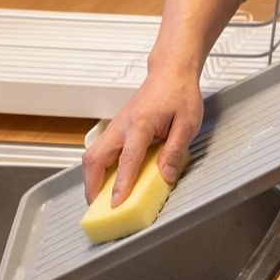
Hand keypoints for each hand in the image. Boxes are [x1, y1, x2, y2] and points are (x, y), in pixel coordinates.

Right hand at [81, 67, 202, 205]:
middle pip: (94, 158)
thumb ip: (176, 150)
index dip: (120, 184)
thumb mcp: (187, 123)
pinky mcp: (117, 127)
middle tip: (99, 207)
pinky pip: (100, 150)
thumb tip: (166, 175)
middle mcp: (123, 125)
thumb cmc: (179, 92)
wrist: (171, 71)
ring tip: (99, 198)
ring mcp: (117, 125)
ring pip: (92, 154)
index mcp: (141, 124)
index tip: (116, 204)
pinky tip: (108, 179)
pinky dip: (98, 167)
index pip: (127, 160)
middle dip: (92, 186)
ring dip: (91, 177)